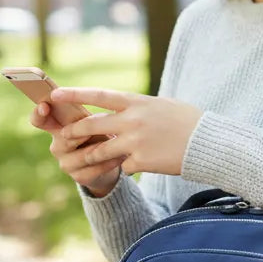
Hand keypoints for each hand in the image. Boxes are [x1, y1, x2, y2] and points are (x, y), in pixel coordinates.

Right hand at [29, 100, 123, 196]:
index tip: (44, 106)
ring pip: (83, 155)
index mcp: (56, 128)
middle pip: (64, 138)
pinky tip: (120, 156)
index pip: (39, 120)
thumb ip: (81, 114)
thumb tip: (81, 102)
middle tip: (100, 128)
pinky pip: (94, 168)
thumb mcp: (89, 120)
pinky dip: (109, 161)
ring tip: (117, 140)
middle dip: (83, 132)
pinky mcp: (79, 177)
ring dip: (102, 148)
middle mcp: (57, 146)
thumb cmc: (98, 133)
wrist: (108, 162)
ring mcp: (66, 163)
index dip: (38, 113)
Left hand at [52, 87, 201, 178]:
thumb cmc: (187, 121)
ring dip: (91, 156)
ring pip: (100, 151)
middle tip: (62, 136)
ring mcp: (135, 142)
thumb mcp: (161, 105)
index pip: (99, 96)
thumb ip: (138, 107)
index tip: (55, 94)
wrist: (207, 142)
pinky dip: (127, 167)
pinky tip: (140, 165)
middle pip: (92, 125)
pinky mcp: (141, 161)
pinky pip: (123, 167)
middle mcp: (132, 120)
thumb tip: (120, 108)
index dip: (74, 94)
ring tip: (83, 159)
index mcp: (136, 102)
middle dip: (73, 131)